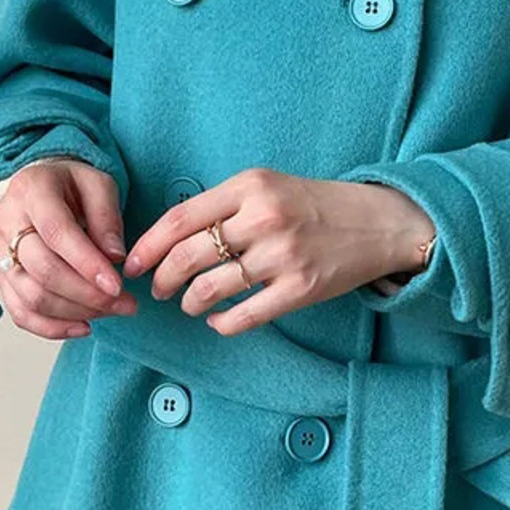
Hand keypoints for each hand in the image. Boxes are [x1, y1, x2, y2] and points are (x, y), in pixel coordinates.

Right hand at [0, 160, 137, 338]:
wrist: (39, 187)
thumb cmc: (72, 185)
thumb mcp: (99, 184)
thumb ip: (107, 217)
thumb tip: (115, 257)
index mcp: (31, 190)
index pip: (57, 233)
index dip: (88, 264)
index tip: (117, 286)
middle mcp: (6, 221)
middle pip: (43, 270)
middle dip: (88, 294)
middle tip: (125, 304)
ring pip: (31, 296)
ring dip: (76, 312)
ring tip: (112, 311)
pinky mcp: (1, 277)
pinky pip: (20, 312)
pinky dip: (52, 327)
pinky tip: (84, 327)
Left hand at [122, 167, 435, 335]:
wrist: (377, 222)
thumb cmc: (312, 205)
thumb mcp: (268, 186)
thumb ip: (223, 205)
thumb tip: (169, 239)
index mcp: (251, 186)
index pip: (181, 218)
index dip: (148, 246)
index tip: (132, 263)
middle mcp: (265, 218)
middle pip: (188, 256)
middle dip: (162, 279)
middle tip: (157, 289)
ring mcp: (283, 256)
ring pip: (210, 289)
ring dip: (189, 303)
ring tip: (189, 304)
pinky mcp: (300, 289)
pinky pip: (243, 315)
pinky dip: (221, 323)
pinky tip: (218, 320)